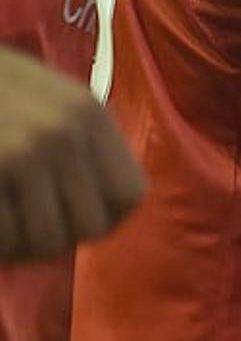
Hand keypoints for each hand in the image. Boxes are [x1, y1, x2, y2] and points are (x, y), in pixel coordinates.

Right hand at [0, 47, 144, 260]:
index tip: (73, 215)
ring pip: (46, 240)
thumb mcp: (50, 98)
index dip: (103, 215)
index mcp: (88, 115)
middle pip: (91, 226)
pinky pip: (5, 238)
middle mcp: (64, 135)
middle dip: (59, 235)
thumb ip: (82, 144)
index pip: (129, 195)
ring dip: (22, 242)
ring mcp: (23, 156)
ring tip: (6, 220)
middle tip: (29, 226)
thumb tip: (104, 209)